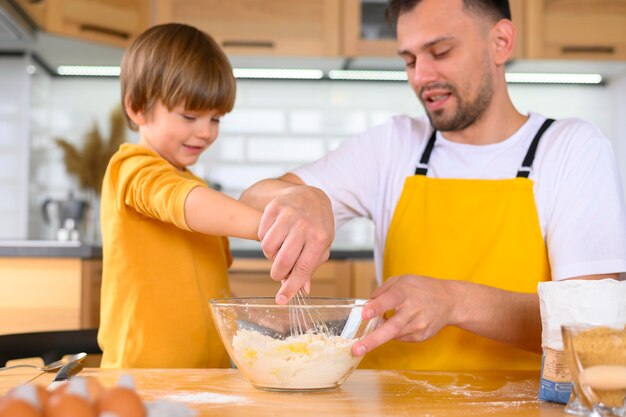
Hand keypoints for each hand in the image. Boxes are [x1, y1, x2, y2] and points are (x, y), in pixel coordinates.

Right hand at [258, 184, 333, 303]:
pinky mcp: (274, 208)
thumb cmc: (318, 225)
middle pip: (283, 261)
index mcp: (320, 238)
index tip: (281, 300)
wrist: (311, 195)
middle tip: (279, 274)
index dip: (291, 287)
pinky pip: (262, 234)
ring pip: (268, 248)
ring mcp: (288, 215)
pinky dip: (265, 241)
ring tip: (279, 251)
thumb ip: (311, 266)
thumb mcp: (322, 245)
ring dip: (270, 256)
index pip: (303, 268)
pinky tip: (275, 237)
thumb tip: (303, 289)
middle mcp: (304, 226)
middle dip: (278, 274)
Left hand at [352, 275, 458, 356]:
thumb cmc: (421, 288)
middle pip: (392, 327)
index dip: (377, 307)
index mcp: (406, 291)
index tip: (364, 314)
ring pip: (393, 334)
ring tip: (371, 332)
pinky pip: (399, 337)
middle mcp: (413, 310)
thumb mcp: (401, 280)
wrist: (449, 301)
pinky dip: (393, 333)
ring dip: (379, 335)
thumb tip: (366, 306)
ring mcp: (418, 325)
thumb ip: (382, 291)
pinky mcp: (421, 336)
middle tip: (356, 349)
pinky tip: (399, 324)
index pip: (390, 299)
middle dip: (373, 340)